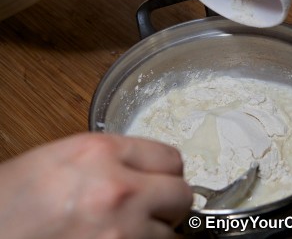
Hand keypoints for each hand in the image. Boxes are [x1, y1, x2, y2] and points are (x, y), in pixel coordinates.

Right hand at [0, 133, 192, 238]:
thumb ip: (112, 160)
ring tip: (128, 231)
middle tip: (153, 208)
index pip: (170, 158)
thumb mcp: (62, 160)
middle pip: (181, 194)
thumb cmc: (11, 202)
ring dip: (157, 233)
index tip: (163, 180)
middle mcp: (118, 190)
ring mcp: (121, 232)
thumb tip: (145, 171)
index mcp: (101, 154)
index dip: (167, 171)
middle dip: (170, 203)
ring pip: (173, 234)